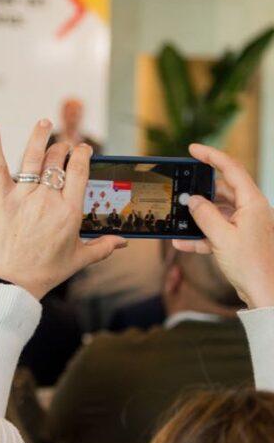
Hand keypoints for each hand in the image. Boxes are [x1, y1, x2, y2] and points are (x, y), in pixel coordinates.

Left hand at [0, 119, 125, 299]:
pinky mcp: (2, 200)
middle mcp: (48, 200)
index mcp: (70, 211)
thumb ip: (103, 246)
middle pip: (57, 161)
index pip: (80, 171)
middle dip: (62, 148)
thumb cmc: (46, 272)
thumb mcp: (80, 259)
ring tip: (44, 122)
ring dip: (39, 136)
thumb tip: (123, 241)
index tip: (83, 150)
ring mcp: (24, 197)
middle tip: (63, 145)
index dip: (82, 155)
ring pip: (33, 158)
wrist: (13, 282)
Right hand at [172, 144, 273, 308]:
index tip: (193, 149)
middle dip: (200, 192)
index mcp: (253, 203)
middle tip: (180, 191)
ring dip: (198, 218)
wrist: (266, 293)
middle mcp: (252, 210)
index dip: (211, 156)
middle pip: (222, 191)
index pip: (231, 170)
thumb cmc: (251, 264)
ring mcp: (247, 225)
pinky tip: (182, 242)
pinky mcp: (241, 240)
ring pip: (218, 212)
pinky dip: (201, 235)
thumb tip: (192, 200)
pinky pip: (217, 231)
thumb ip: (204, 215)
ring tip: (178, 220)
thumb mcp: (221, 237)